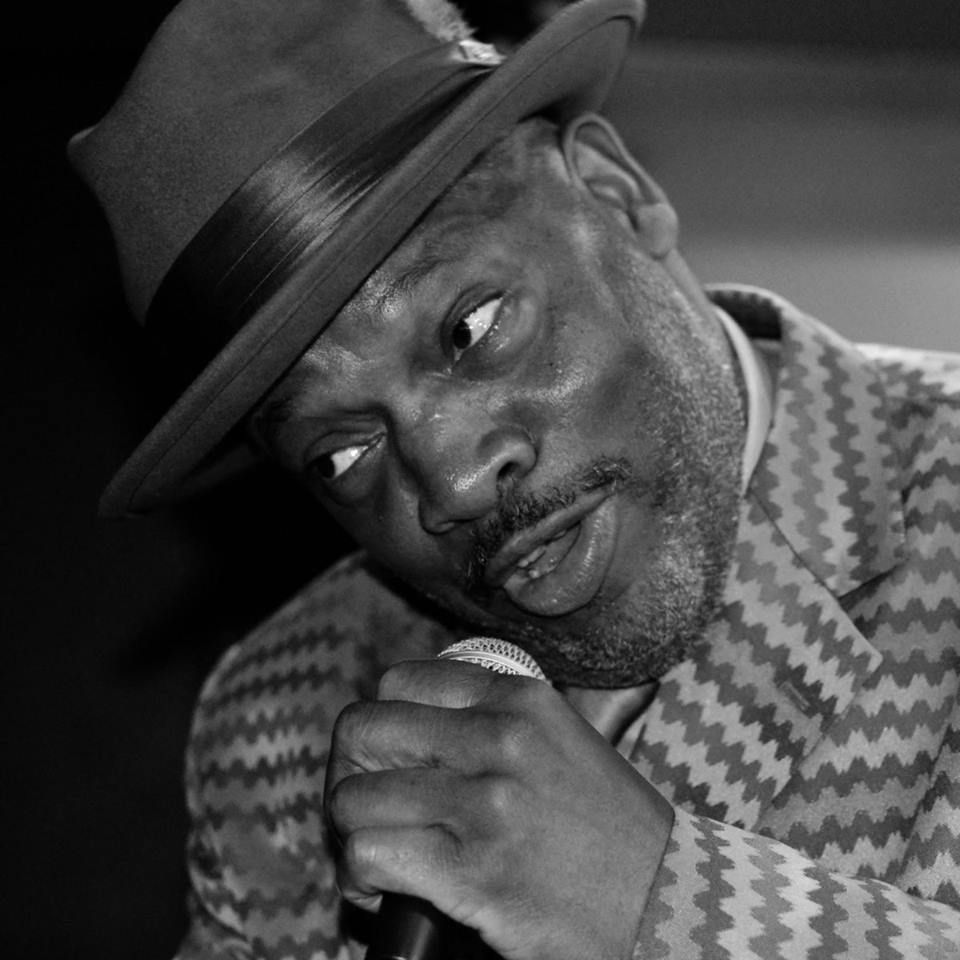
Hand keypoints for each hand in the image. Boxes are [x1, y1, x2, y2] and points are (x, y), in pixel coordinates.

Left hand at [324, 658, 672, 959]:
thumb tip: (416, 720)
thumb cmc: (613, 828)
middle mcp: (499, 740)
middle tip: (368, 803)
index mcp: (519, 700)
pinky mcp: (473, 874)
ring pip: (354, 797)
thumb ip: (499, 718)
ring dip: (351, 829)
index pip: (399, 682)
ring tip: (375, 850)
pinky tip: (381, 888)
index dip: (380, 723)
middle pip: (364, 729)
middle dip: (351, 770)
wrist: (667, 903)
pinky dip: (360, 875)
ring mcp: (486, 806)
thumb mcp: (564, 740)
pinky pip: (368, 854)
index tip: (386, 758)